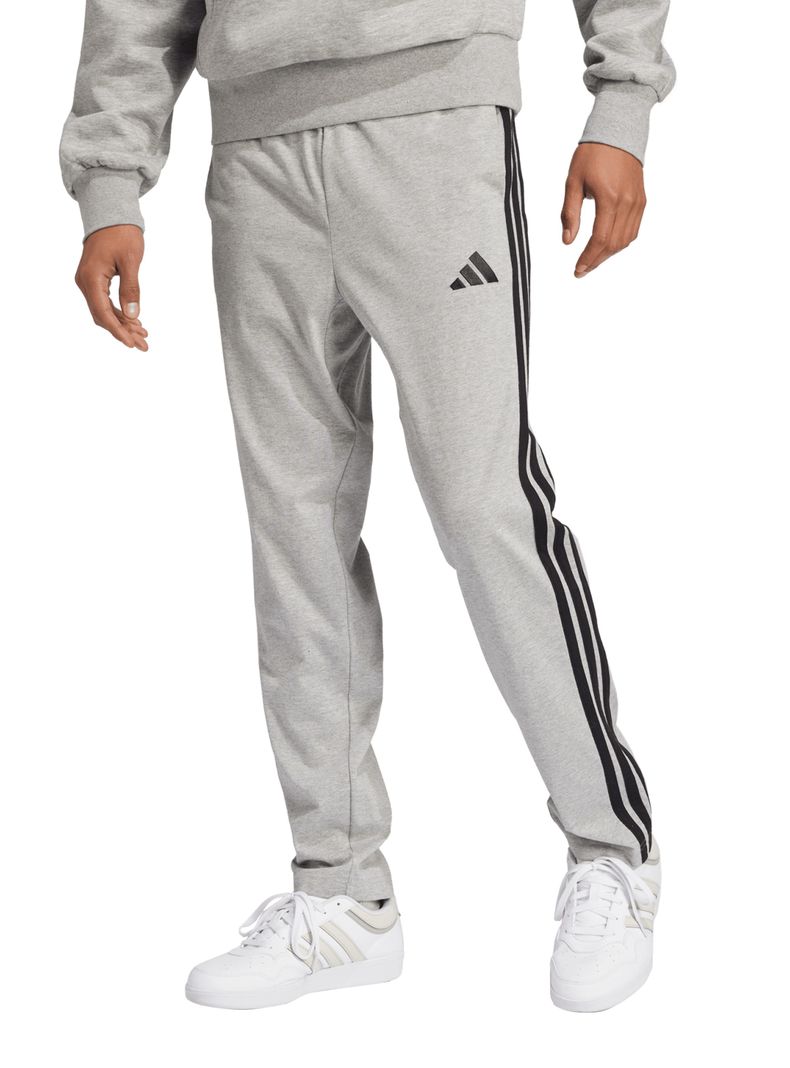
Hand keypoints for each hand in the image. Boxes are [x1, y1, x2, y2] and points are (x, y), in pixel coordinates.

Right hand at [75, 225, 148, 349]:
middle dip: (122, 332)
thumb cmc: (122, 233)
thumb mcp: (131, 261)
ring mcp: (87, 282)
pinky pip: (104, 302)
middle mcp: (84, 282)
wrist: (110, 213)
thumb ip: (131, 288)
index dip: (117, 331)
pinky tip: (135, 323)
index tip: (132, 344)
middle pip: (102, 316)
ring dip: (122, 325)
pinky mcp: (94, 280)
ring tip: (143, 336)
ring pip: (103, 311)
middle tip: (144, 345)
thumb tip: (133, 316)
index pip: (102, 312)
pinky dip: (119, 314)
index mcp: (91, 278)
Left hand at [561, 144, 646, 277]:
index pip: (600, 238)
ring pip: (625, 240)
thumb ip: (570, 213)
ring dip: (608, 254)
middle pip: (613, 244)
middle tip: (581, 270)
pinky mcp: (642, 200)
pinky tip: (607, 246)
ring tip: (592, 260)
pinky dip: (620, 243)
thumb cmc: (592, 154)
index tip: (577, 269)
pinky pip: (633, 230)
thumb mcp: (573, 181)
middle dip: (597, 260)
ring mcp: (637, 202)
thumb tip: (567, 241)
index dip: (588, 258)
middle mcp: (627, 202)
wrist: (618, 132)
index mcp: (609, 198)